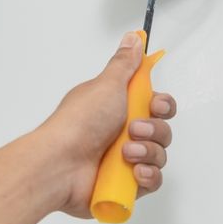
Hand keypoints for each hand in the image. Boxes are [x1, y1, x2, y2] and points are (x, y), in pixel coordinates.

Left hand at [36, 32, 177, 218]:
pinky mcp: (124, 185)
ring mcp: (123, 160)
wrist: (60, 164)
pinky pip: (152, 180)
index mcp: (117, 107)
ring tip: (126, 153)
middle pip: (161, 130)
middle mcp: (121, 132)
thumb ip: (125, 63)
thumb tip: (133, 37)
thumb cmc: (80, 122)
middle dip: (154, 129)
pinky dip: (147, 175)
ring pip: (159, 155)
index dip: (162, 105)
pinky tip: (133, 171)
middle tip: (133, 129)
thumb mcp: (106, 85)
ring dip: (148, 152)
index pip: (155, 105)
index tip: (154, 105)